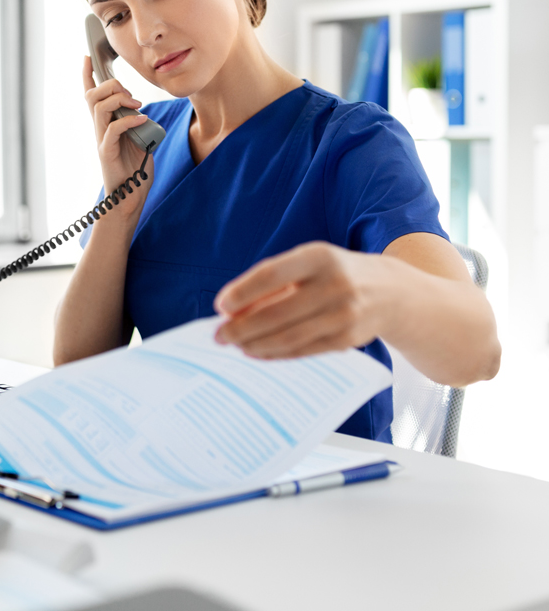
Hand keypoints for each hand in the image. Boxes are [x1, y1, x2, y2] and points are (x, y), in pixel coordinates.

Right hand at [82, 56, 153, 212]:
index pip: (91, 96)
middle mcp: (100, 130)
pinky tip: (142, 120)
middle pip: (92, 95)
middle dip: (111, 85)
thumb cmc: (133, 170)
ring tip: (137, 106)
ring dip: (119, 99)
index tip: (87, 58)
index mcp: (105, 125)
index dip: (87, 76)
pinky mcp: (107, 153)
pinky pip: (112, 130)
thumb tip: (142, 113)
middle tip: (131, 96)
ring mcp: (101, 140)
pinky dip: (128, 120)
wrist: (128, 197)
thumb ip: (137, 125)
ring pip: (98, 107)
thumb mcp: (139, 141)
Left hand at [214, 242, 384, 358]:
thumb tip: (232, 311)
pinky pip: (303, 351)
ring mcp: (344, 314)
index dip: (243, 291)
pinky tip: (258, 352)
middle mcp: (334, 284)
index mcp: (319, 257)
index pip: (272, 274)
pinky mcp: (348, 339)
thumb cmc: (335, 275)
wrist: (391, 292)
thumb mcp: (309, 265)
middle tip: (219, 335)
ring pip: (288, 337)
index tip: (220, 306)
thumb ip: (274, 284)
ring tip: (235, 345)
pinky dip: (276, 354)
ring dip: (255, 344)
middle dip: (242, 327)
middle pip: (277, 312)